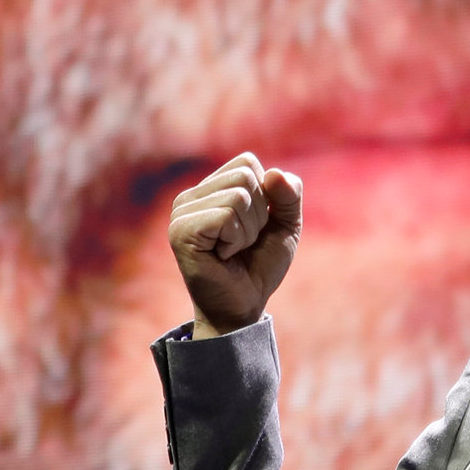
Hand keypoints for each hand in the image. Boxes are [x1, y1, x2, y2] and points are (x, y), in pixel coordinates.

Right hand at [168, 153, 302, 336]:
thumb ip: (289, 195)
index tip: (254, 227)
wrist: (243, 306)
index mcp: (210, 188)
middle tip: (243, 243)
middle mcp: (190, 196)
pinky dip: (236, 239)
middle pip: (245, 176)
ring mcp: (181, 213)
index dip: (265, 197)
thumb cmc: (259, 266)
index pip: (248, 162)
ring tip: (232, 250)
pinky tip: (223, 256)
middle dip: (258, 215)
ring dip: (248, 231)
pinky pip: (226, 216)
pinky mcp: (181, 231)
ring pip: (238, 197)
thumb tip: (274, 173)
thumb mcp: (285, 225)